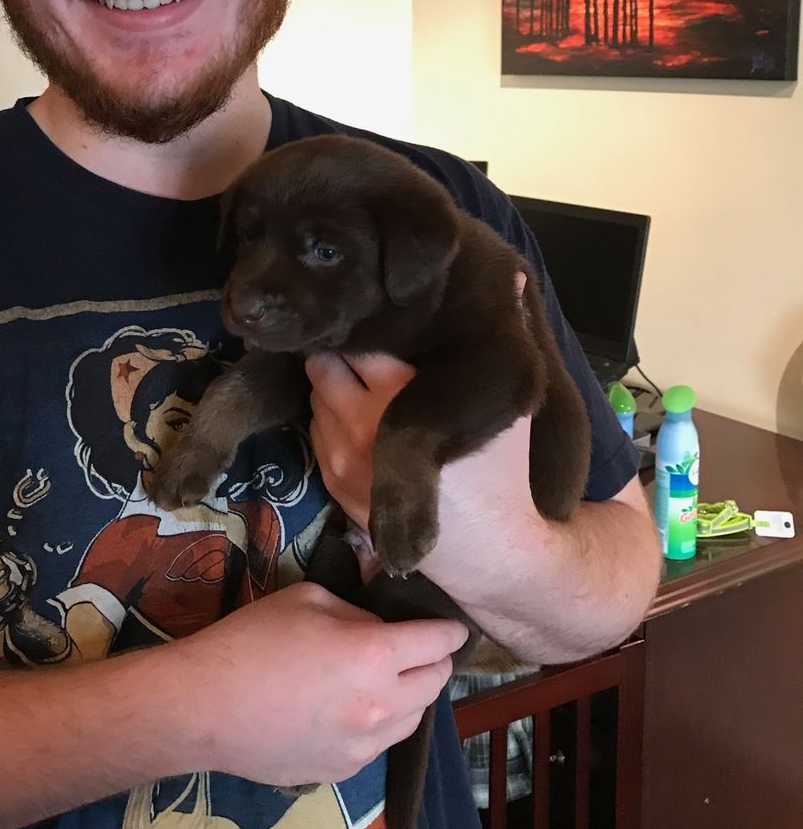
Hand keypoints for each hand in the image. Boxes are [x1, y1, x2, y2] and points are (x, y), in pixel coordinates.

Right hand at [180, 581, 466, 786]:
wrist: (204, 709)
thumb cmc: (250, 641)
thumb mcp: (308, 599)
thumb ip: (355, 611)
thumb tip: (377, 626)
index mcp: (375, 657)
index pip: (439, 643)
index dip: (449, 630)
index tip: (451, 626)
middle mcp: (381, 707)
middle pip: (436, 684)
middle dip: (434, 662)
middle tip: (417, 649)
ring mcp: (364, 747)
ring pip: (414, 720)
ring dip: (410, 697)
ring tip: (386, 680)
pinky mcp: (342, 772)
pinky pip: (379, 745)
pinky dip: (379, 724)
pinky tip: (350, 710)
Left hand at [306, 273, 537, 587]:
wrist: (495, 553)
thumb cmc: (506, 473)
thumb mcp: (513, 398)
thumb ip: (506, 335)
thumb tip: (509, 275)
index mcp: (400, 393)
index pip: (360, 339)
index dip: (371, 326)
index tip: (383, 322)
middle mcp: (360, 423)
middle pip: (326, 363)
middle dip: (343, 354)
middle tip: (367, 351)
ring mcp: (341, 458)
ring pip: (316, 397)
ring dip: (334, 387)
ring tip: (364, 384)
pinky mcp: (334, 485)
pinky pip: (317, 431)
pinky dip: (331, 419)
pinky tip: (361, 419)